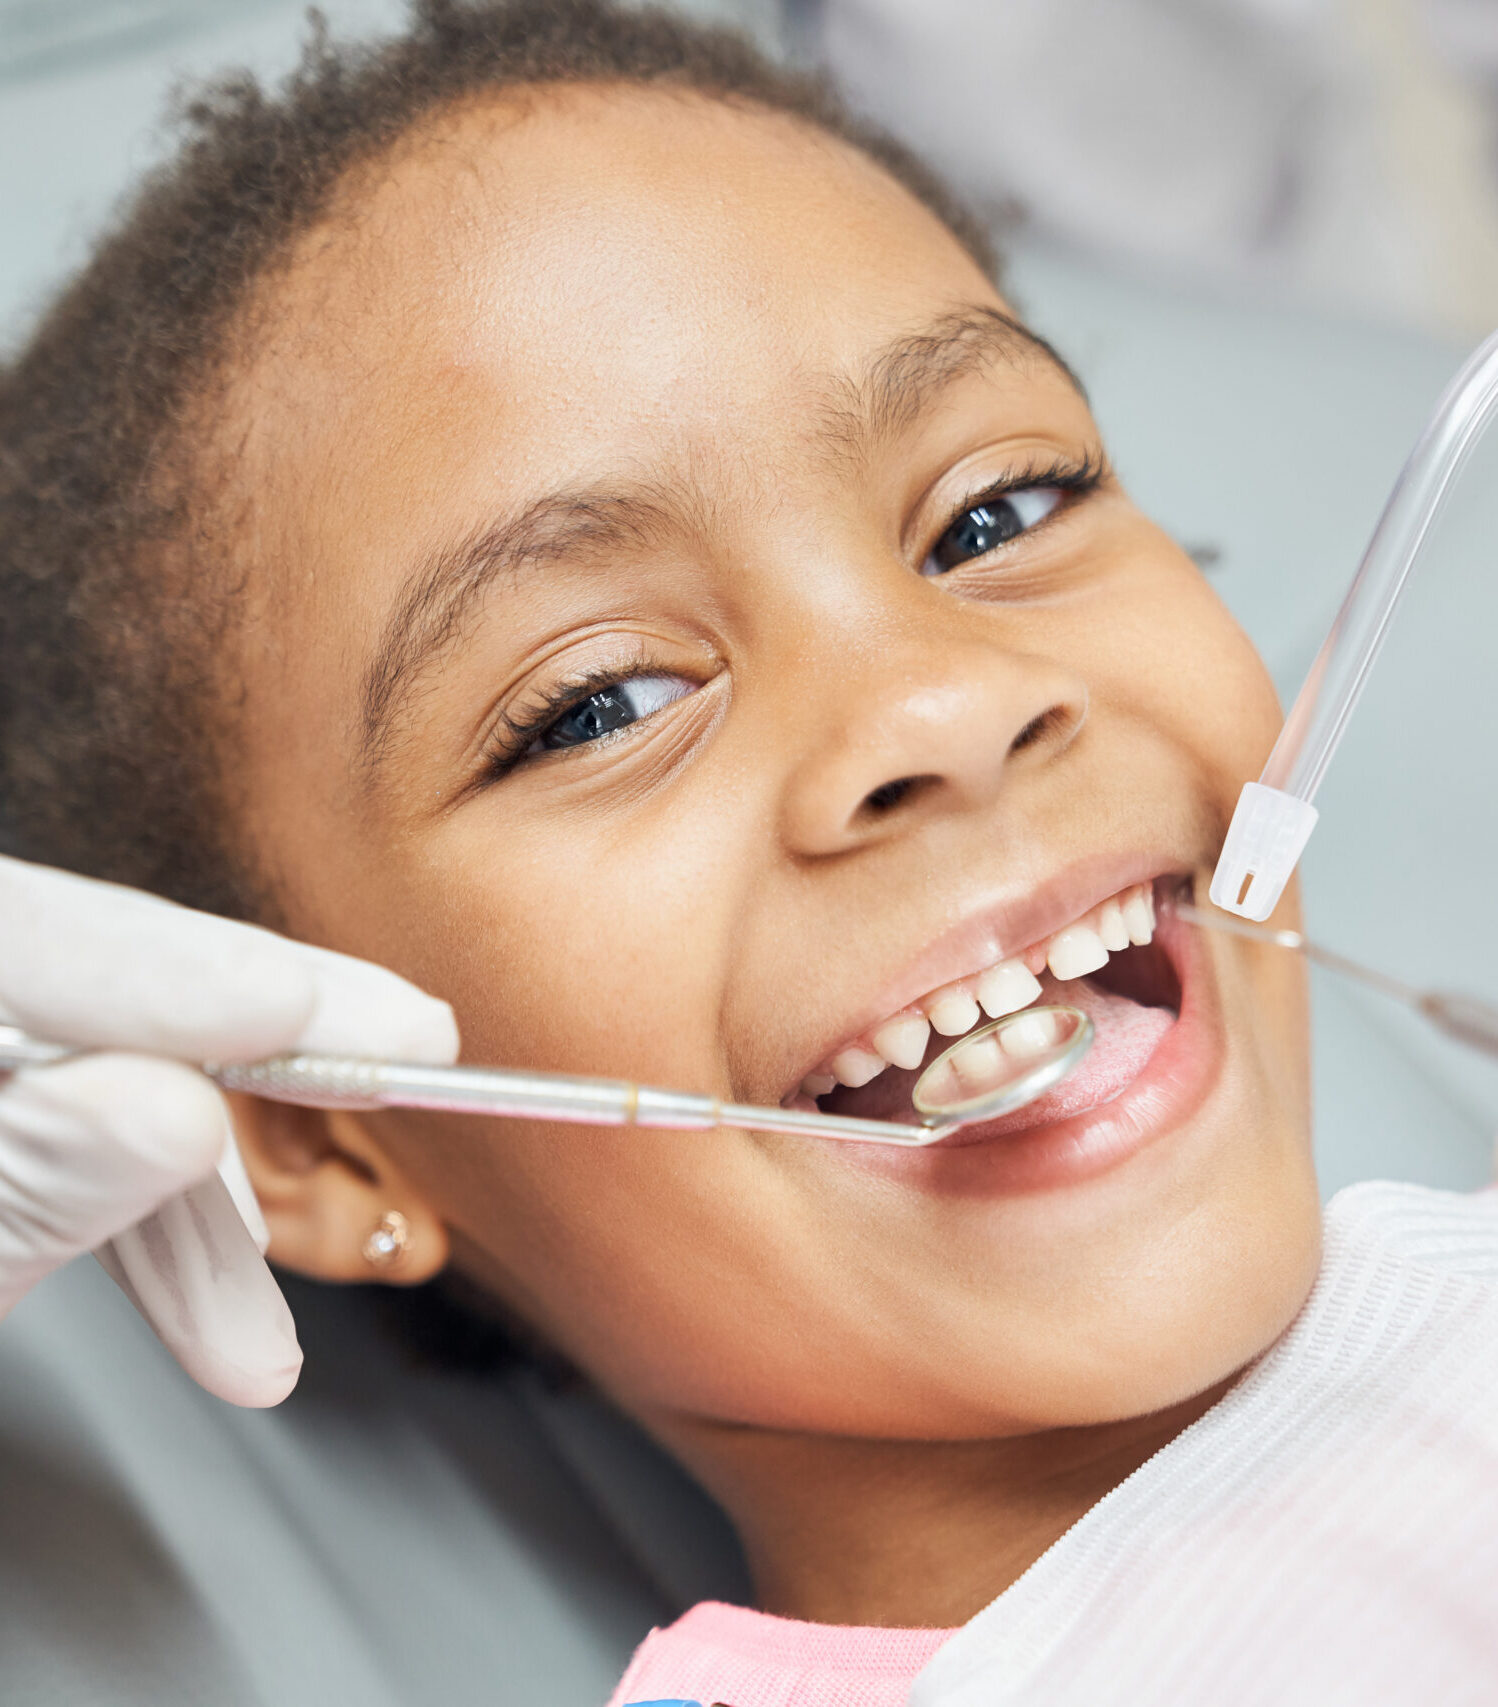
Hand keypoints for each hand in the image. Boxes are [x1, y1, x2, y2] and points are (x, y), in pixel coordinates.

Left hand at [0, 855, 456, 1404]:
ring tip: (265, 1321)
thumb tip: (177, 1107)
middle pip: (88, 976)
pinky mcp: (15, 1112)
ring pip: (107, 1076)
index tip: (302, 1007)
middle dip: (254, 1034)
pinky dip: (164, 1245)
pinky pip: (89, 1144)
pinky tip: (225, 1333)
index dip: (167, 974)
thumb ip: (38, 1173)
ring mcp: (1, 1066)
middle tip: (404, 1040)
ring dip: (208, 1209)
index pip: (25, 938)